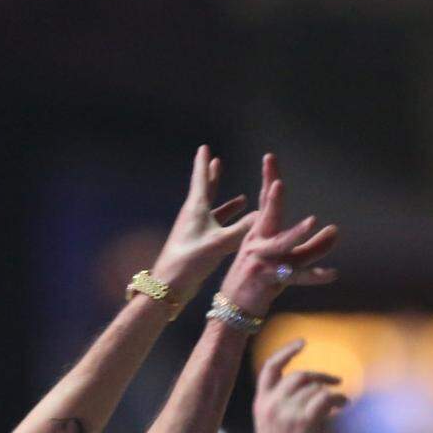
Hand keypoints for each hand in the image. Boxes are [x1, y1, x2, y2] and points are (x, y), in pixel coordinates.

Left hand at [150, 145, 258, 299]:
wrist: (170, 285)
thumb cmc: (191, 260)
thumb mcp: (220, 243)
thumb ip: (242, 229)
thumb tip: (263, 215)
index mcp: (196, 209)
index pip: (202, 180)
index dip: (204, 164)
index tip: (204, 147)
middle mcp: (194, 217)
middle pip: (205, 191)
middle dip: (212, 177)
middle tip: (216, 162)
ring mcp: (195, 231)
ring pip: (213, 212)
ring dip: (226, 204)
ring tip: (241, 198)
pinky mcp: (198, 245)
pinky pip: (216, 229)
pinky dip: (227, 225)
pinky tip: (236, 229)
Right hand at [217, 153, 337, 317]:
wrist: (233, 309)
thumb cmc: (258, 282)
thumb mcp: (286, 261)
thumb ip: (313, 246)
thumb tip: (336, 231)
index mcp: (258, 235)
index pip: (265, 202)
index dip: (269, 179)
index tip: (270, 157)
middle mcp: (258, 244)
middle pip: (268, 217)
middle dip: (273, 200)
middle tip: (278, 182)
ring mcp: (261, 261)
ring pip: (282, 245)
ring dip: (296, 234)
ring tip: (312, 222)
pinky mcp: (268, 280)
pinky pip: (294, 276)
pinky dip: (314, 276)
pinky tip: (332, 274)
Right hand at [253, 339, 346, 432]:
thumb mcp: (274, 424)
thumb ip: (288, 402)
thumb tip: (316, 386)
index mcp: (261, 403)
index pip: (271, 368)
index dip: (286, 351)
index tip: (303, 342)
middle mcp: (271, 404)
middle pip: (299, 375)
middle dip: (320, 376)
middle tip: (335, 381)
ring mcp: (286, 412)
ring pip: (315, 388)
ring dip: (331, 392)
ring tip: (340, 402)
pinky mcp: (304, 421)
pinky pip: (326, 398)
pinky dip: (339, 399)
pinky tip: (344, 404)